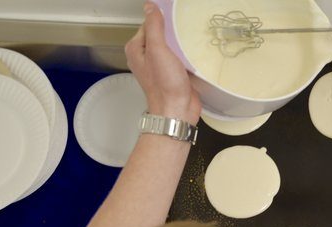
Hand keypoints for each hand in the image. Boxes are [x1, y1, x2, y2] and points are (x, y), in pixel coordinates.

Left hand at [125, 2, 200, 123]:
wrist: (177, 111)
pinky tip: (195, 53)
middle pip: (161, 35)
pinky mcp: (174, 74)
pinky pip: (180, 58)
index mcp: (136, 49)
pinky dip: (187, 55)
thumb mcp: (157, 50)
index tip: (176, 19)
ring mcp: (160, 66)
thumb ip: (154, 27)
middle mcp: (146, 57)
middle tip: (186, 29)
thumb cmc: (165, 84)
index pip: (148, 24)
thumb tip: (150, 6)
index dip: (162, 20)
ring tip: (192, 40)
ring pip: (172, 47)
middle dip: (173, 32)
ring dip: (182, 44)